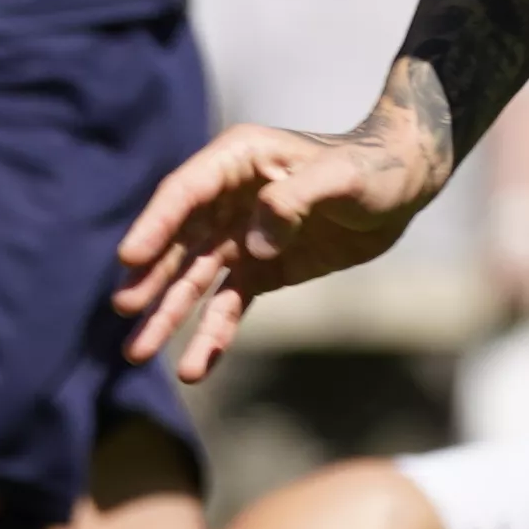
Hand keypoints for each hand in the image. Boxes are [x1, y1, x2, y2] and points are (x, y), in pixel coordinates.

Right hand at [114, 110, 446, 385]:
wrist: (404, 187)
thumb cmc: (372, 168)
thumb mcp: (341, 178)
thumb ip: (295, 199)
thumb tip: (255, 243)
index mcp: (236, 161)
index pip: (183, 194)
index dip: (155, 225)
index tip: (129, 258)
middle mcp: (227, 199)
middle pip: (178, 242)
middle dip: (151, 277)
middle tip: (124, 310)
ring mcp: (241, 237)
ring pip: (194, 281)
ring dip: (167, 315)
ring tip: (137, 351)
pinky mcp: (260, 270)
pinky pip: (227, 306)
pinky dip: (211, 335)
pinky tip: (194, 367)